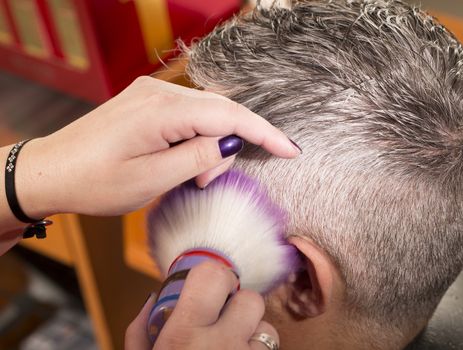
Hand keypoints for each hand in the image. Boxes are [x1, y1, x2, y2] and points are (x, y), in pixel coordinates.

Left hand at [14, 76, 299, 217]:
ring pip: (205, 115)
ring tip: (188, 176)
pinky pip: (187, 116)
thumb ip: (198, 158)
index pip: (229, 115)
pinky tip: (181, 159)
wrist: (50, 171)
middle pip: (219, 113)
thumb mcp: (152, 179)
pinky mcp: (147, 102)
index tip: (290, 149)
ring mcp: (151, 94)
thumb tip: (230, 144)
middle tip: (205, 181)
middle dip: (226, 149)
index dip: (264, 132)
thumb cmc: (94, 181)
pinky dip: (195, 139)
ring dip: (208, 147)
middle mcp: (159, 92)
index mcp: (161, 110)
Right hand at [125, 262, 279, 349]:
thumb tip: (154, 297)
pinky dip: (257, 348)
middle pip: (250, 298)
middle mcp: (221, 346)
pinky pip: (271, 346)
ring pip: (266, 324)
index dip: (213, 276)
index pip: (212, 276)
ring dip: (250, 329)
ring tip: (230, 344)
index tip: (209, 284)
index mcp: (184, 336)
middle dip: (237, 303)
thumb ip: (141, 329)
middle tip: (222, 315)